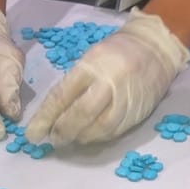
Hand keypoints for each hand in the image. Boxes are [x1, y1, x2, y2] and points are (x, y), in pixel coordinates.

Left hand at [26, 8, 189, 145]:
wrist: (156, 49)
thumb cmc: (117, 52)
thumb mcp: (91, 58)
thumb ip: (74, 84)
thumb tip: (51, 114)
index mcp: (92, 65)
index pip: (63, 96)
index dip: (45, 118)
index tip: (32, 134)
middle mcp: (109, 82)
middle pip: (81, 114)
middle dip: (63, 131)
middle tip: (53, 139)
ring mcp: (126, 98)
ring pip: (99, 128)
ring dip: (81, 137)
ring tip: (71, 139)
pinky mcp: (138, 111)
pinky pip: (115, 131)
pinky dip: (98, 137)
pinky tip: (90, 136)